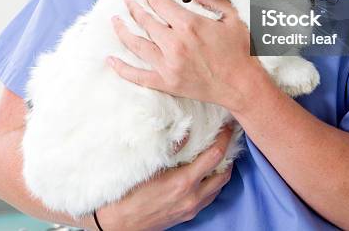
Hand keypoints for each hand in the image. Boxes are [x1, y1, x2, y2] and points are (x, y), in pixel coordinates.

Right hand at [93, 124, 234, 230]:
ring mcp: (191, 208)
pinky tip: (206, 174)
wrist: (119, 223)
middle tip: (228, 139)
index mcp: (185, 182)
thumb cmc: (130, 193)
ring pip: (218, 188)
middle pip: (223, 174)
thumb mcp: (148, 165)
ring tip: (219, 154)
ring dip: (222, 170)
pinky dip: (213, 183)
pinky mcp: (187, 215)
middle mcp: (192, 197)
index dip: (224, 139)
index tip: (228, 127)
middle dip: (229, 155)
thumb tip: (186, 131)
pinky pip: (208, 198)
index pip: (215, 156)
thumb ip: (170, 147)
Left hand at [107, 0, 263, 108]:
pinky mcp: (166, 83)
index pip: (160, 4)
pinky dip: (122, 68)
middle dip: (133, 6)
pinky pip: (138, 76)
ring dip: (123, 30)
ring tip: (115, 20)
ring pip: (137, 44)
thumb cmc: (240, 50)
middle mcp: (174, 44)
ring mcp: (168, 65)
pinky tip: (111, 59)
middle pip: (145, 21)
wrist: (242, 85)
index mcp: (189, 25)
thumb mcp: (232, 17)